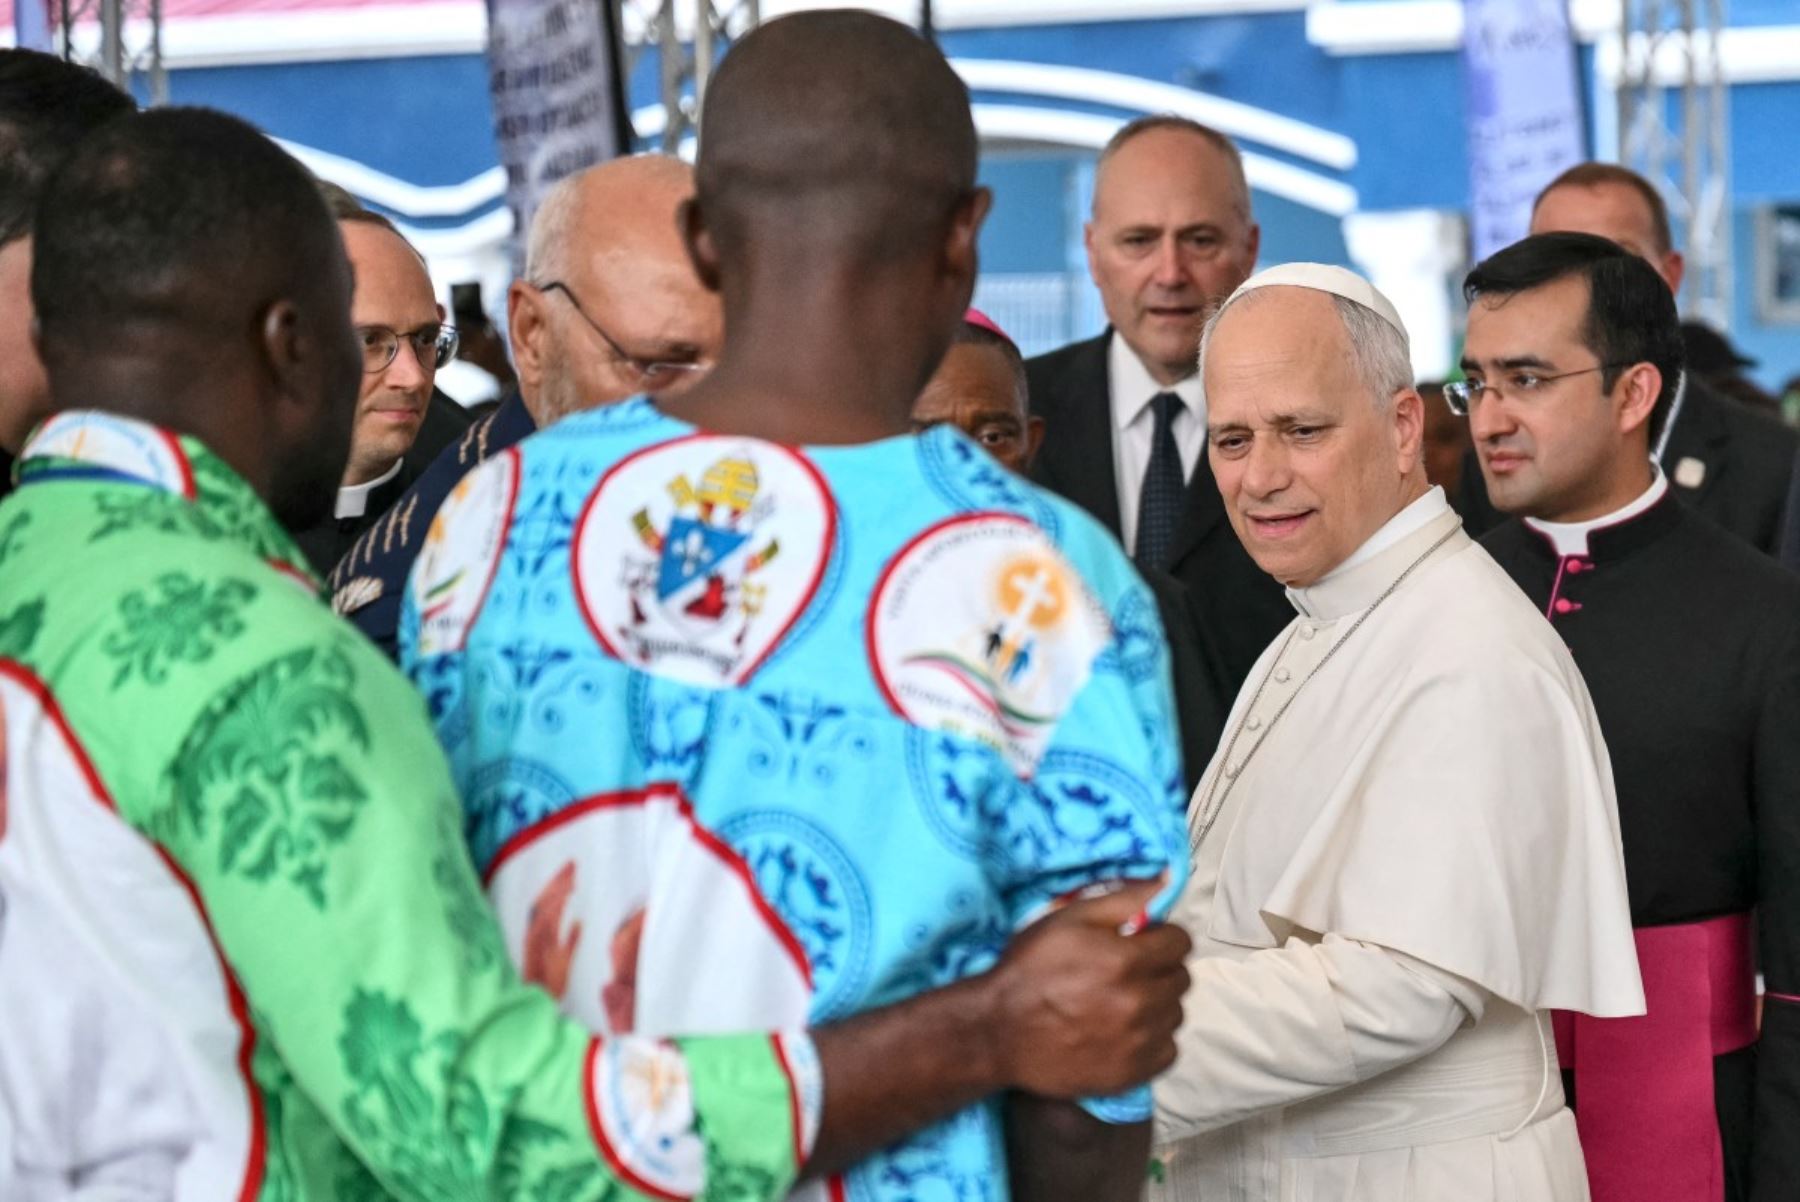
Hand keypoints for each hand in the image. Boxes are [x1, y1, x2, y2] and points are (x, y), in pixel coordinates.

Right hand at [523, 861, 581, 999]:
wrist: (535, 1008)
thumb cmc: (549, 988)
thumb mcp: (565, 960)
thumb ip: (571, 940)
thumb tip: (579, 921)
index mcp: (543, 934)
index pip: (549, 903)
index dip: (559, 886)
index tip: (572, 872)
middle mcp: (536, 935)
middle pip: (544, 901)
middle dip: (557, 882)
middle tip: (572, 865)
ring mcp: (533, 941)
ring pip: (542, 909)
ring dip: (556, 892)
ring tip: (571, 878)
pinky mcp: (532, 950)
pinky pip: (541, 924)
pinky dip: (552, 910)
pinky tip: (566, 896)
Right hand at [990, 878, 1189, 1096]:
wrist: (999, 1031)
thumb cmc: (1030, 968)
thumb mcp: (1067, 919)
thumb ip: (1122, 900)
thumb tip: (1166, 883)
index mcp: (1126, 959)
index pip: (1181, 943)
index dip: (1161, 938)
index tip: (1143, 943)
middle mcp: (1140, 1002)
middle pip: (1181, 978)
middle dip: (1160, 969)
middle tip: (1129, 972)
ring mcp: (1138, 1042)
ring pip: (1175, 1014)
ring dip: (1158, 1005)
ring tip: (1124, 1003)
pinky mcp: (1133, 1073)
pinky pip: (1168, 1051)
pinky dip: (1153, 1040)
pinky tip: (1125, 1033)